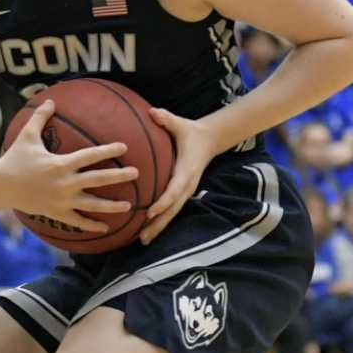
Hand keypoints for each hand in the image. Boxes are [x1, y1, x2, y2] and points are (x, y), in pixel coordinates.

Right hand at [0, 108, 137, 231]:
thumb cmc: (14, 159)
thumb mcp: (26, 136)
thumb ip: (40, 117)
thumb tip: (51, 99)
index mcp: (60, 164)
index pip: (89, 156)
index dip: (108, 150)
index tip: (124, 146)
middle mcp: (64, 183)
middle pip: (97, 180)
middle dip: (118, 176)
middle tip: (136, 173)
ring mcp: (61, 200)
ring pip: (92, 204)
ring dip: (112, 206)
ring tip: (129, 205)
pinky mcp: (56, 213)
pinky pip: (77, 221)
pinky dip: (92, 226)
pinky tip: (106, 228)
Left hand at [140, 106, 220, 244]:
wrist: (209, 139)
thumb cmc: (190, 132)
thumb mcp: (180, 124)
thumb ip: (166, 119)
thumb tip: (153, 112)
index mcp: (186, 171)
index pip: (174, 190)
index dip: (163, 202)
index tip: (150, 212)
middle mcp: (187, 185)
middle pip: (173, 209)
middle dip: (158, 224)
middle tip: (143, 237)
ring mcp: (186, 191)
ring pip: (172, 213)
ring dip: (158, 227)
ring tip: (143, 240)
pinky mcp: (183, 193)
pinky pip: (171, 209)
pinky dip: (160, 221)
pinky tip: (146, 231)